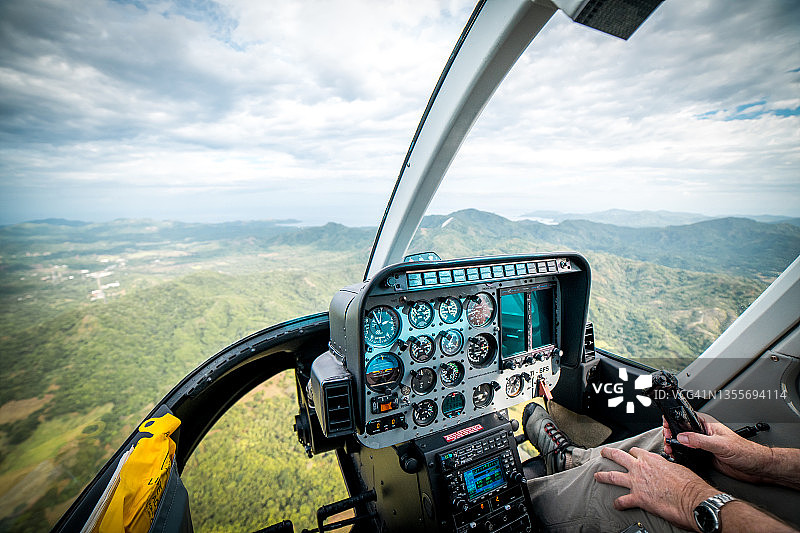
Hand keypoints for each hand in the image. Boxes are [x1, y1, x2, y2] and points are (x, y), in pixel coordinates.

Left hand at [595, 446, 717, 530]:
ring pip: (613, 476)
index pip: (636, 451)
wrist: (691, 498)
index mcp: (651, 459)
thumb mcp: (677, 467)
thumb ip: (666, 466)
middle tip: (603, 453)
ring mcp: (636, 482)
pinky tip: (615, 505)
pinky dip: (618, 503)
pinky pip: (623, 501)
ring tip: (597, 475)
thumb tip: (667, 469)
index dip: (632, 453)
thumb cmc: (688, 484)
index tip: (630, 454)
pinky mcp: (637, 498)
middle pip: (618, 457)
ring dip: (603, 476)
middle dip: (608, 453)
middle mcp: (640, 468)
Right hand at [663, 413, 768, 483]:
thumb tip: (682, 437)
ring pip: (682, 442)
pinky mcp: (703, 455)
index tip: (666, 428)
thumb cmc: (745, 451)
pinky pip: (688, 453)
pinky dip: (680, 455)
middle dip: (671, 434)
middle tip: (668, 441)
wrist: (755, 467)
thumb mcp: (720, 444)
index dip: (673, 421)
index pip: (684, 417)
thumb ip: (700, 440)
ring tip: (670, 449)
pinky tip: (677, 457)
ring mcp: (703, 444)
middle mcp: (703, 433)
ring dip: (674, 445)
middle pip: (680, 430)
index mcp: (707, 424)